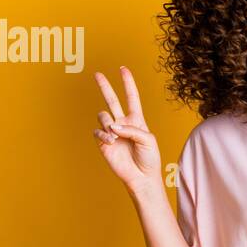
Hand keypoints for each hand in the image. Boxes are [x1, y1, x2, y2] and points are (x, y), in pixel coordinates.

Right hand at [92, 66, 161, 194]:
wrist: (141, 177)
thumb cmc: (149, 158)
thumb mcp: (148, 140)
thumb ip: (132, 129)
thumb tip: (113, 125)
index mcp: (136, 119)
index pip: (131, 97)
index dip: (128, 83)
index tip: (122, 69)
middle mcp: (122, 123)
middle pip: (112, 100)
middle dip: (105, 86)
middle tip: (97, 74)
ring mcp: (112, 132)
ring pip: (102, 115)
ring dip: (108, 124)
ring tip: (115, 136)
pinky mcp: (103, 142)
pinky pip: (98, 131)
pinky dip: (104, 135)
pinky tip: (111, 142)